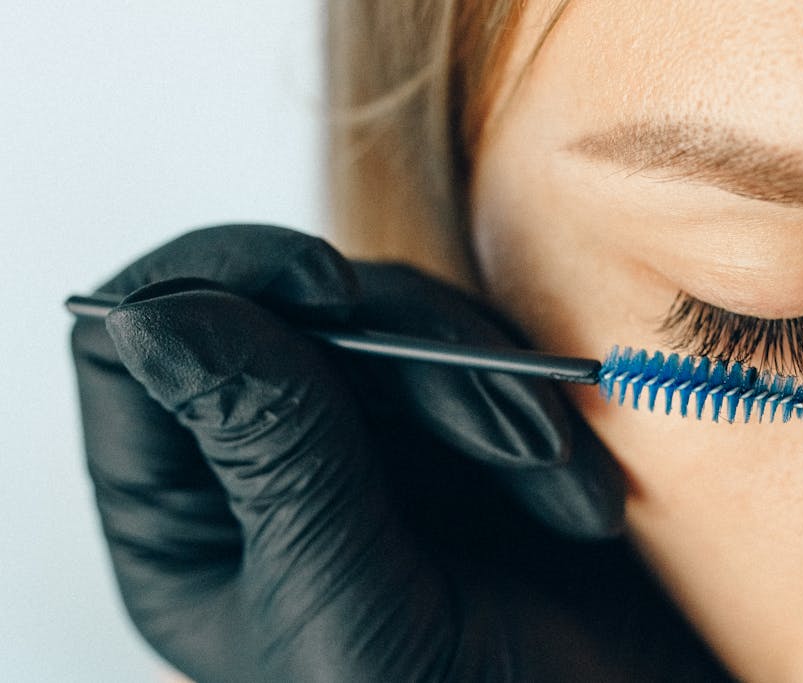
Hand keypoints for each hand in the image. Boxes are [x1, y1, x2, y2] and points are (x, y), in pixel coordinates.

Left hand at [71, 225, 730, 681]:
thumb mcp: (349, 602)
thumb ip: (269, 454)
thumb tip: (160, 312)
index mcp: (190, 522)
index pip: (132, 352)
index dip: (214, 284)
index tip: (327, 294)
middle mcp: (262, 462)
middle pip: (288, 315)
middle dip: (411, 353)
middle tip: (507, 436)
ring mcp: (362, 436)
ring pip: (392, 320)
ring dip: (491, 386)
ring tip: (557, 486)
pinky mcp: (451, 423)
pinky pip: (475, 350)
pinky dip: (536, 401)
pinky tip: (577, 495)